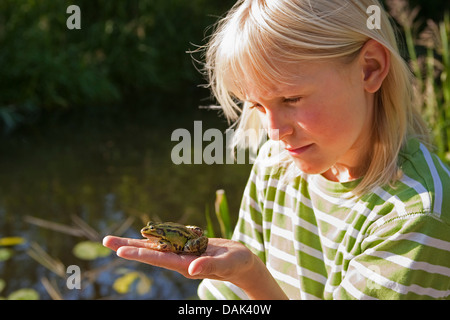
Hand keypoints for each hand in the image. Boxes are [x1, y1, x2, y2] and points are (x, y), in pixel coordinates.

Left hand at [102, 236, 287, 298]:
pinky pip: (165, 241)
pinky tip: (141, 235)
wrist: (241, 262)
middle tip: (105, 240)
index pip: (159, 260)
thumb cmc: (237, 264)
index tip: (121, 252)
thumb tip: (190, 270)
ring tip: (114, 239)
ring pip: (154, 247)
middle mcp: (179, 260)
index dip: (140, 255)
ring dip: (134, 242)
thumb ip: (209, 266)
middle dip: (128, 247)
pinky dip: (151, 237)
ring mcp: (181, 254)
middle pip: (150, 253)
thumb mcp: (226, 264)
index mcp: (187, 265)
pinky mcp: (186, 247)